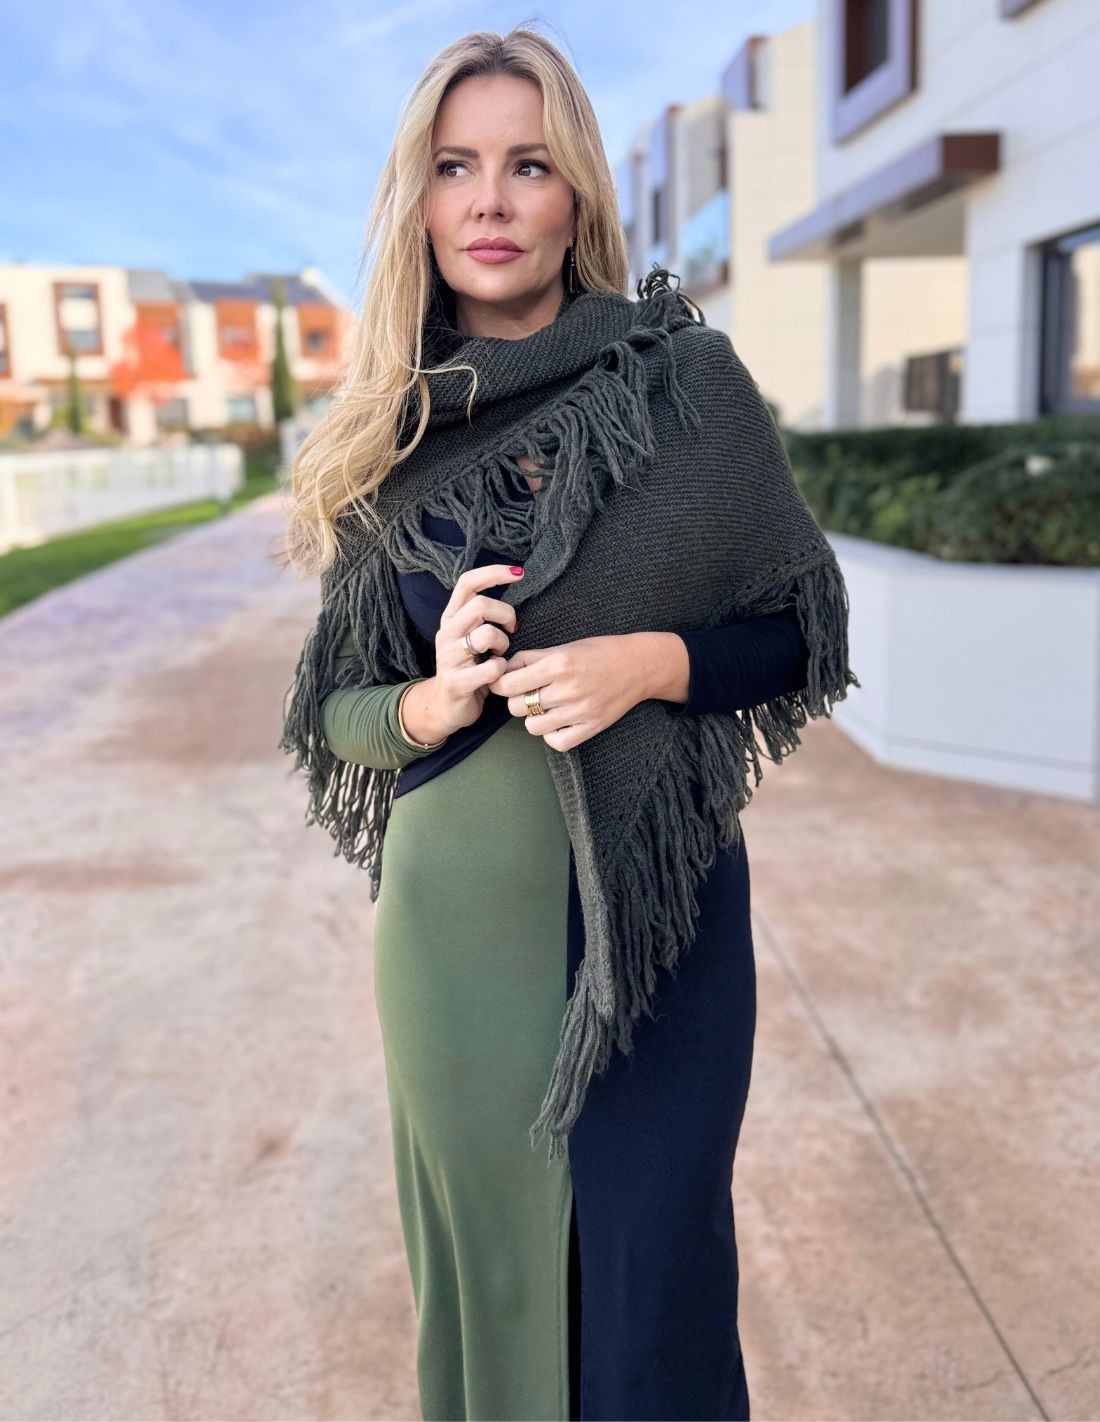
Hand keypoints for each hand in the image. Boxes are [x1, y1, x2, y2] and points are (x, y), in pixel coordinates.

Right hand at [405, 563, 524, 743]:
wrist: (445, 707)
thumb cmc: (469, 667)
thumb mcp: (471, 636)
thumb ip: (483, 615)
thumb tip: (514, 586)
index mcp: (451, 618)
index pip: (467, 583)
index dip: (493, 573)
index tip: (519, 573)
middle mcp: (447, 633)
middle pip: (480, 605)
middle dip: (506, 614)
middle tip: (513, 630)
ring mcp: (448, 657)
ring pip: (486, 634)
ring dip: (503, 644)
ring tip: (501, 655)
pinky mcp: (456, 682)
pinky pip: (491, 668)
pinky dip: (501, 670)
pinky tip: (498, 674)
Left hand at [486, 635, 650, 750]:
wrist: (639, 665)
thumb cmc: (599, 652)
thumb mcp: (563, 647)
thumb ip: (531, 658)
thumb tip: (502, 670)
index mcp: (558, 664)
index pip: (508, 684)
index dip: (500, 684)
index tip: (504, 682)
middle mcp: (567, 689)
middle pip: (516, 707)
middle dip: (516, 701)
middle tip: (527, 694)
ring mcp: (580, 711)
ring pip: (533, 727)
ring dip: (533, 718)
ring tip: (545, 707)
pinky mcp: (592, 727)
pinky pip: (557, 742)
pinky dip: (552, 735)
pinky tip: (558, 722)